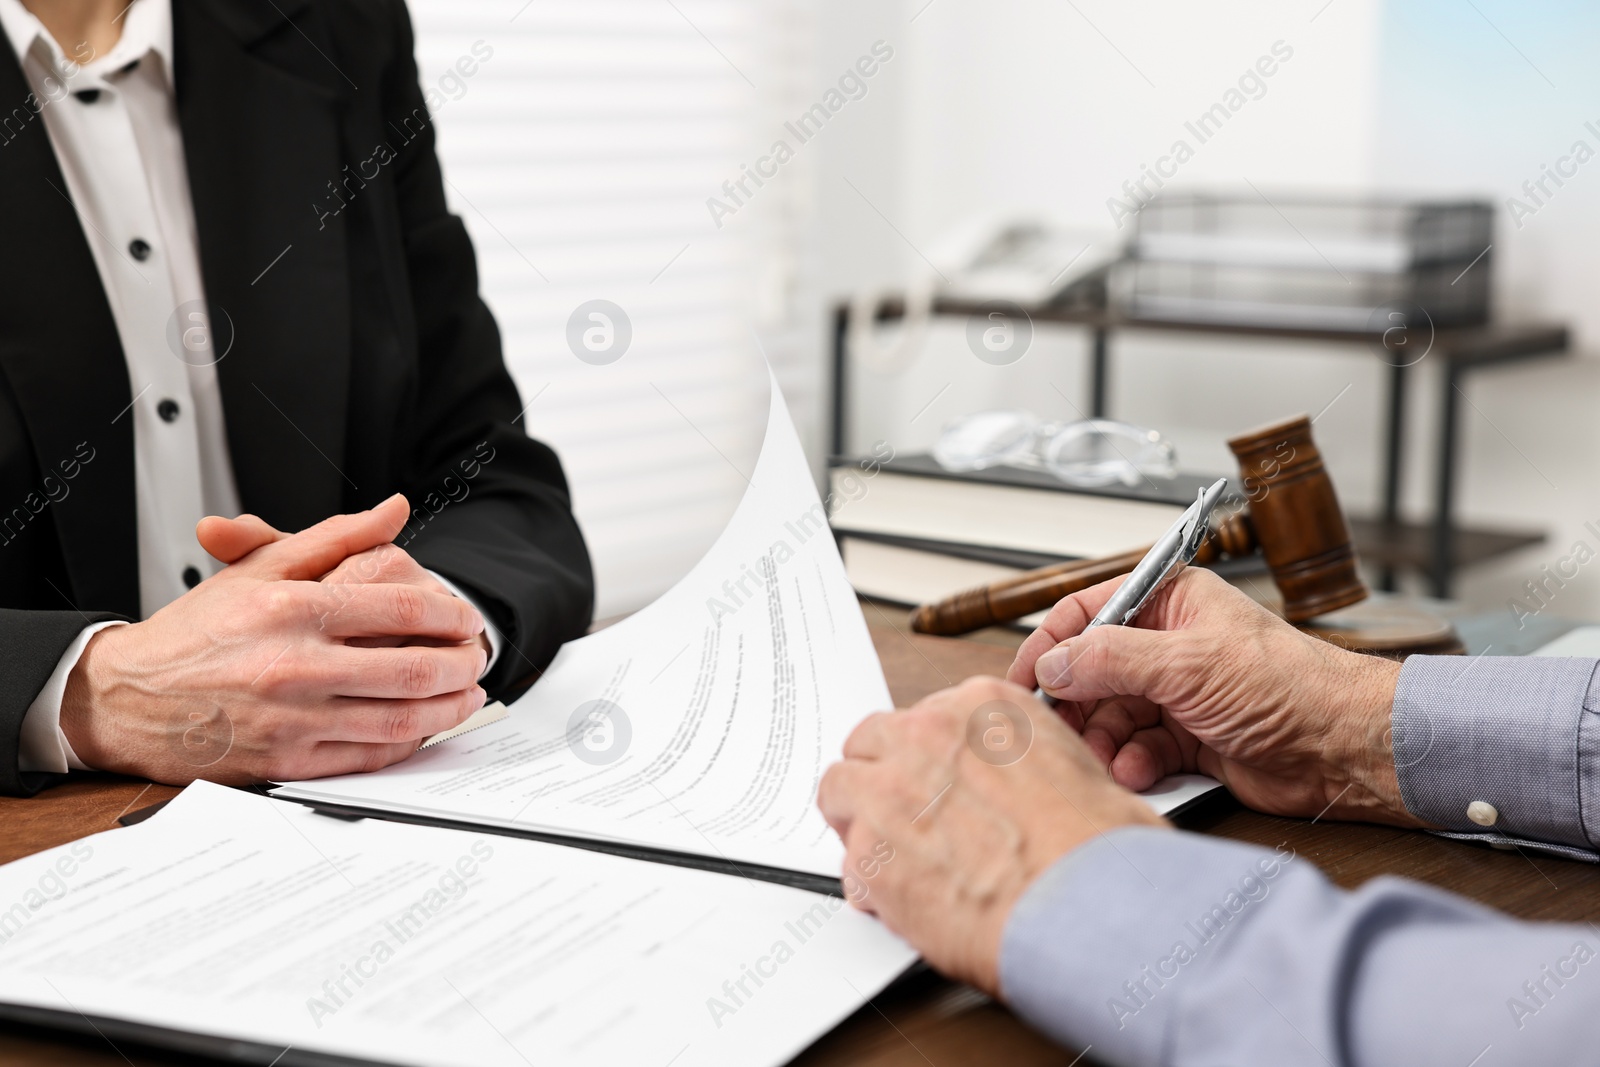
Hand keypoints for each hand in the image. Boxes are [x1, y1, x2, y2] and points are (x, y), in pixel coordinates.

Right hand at [61, 496, 489, 785]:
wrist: (126, 698)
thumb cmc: (196, 632)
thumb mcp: (261, 568)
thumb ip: (336, 537)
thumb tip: (395, 509)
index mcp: (292, 610)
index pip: (400, 610)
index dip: (450, 615)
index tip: (466, 618)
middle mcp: (294, 665)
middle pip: (413, 670)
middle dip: (463, 664)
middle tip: (479, 657)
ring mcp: (293, 719)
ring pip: (400, 720)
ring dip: (449, 708)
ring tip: (467, 694)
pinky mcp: (287, 761)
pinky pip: (370, 757)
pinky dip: (410, 743)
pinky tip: (425, 727)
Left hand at [817, 676, 1166, 993]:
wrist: (1089, 904)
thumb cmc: (1099, 848)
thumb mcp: (1077, 769)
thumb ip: (1020, 764)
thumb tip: (1011, 787)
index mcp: (981, 706)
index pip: (924, 715)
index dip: (926, 756)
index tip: (934, 779)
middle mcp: (928, 737)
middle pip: (870, 741)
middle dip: (881, 775)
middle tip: (904, 813)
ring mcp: (890, 792)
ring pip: (839, 789)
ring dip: (860, 820)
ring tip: (894, 855)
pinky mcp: (870, 854)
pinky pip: (850, 862)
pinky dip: (870, 883)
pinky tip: (906, 902)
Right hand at [1007, 568, 1417, 826]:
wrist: (1343, 749)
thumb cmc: (1290, 686)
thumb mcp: (1186, 663)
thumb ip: (1110, 659)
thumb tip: (1052, 662)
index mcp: (1171, 603)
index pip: (1089, 612)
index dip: (1051, 644)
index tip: (1023, 679)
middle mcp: (1171, 645)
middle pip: (1093, 669)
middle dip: (1075, 702)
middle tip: (1054, 728)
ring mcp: (1179, 694)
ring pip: (1112, 715)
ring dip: (1103, 738)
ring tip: (1104, 756)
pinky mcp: (1190, 740)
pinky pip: (1138, 749)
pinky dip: (1132, 762)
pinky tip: (1138, 771)